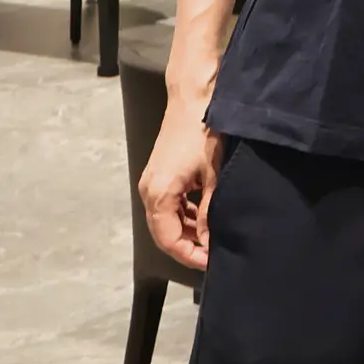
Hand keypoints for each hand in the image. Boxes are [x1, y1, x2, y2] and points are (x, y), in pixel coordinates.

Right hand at [137, 91, 223, 271]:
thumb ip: (210, 211)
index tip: (210, 262)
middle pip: (165, 232)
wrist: (193, 100)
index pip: (168, 240)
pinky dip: (185, 214)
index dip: (189, 255)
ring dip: (188, 230)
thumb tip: (210, 240)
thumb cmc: (203, 133)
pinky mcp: (160, 175)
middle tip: (213, 253)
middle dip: (188, 246)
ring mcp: (152, 183)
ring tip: (213, 236)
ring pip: (167, 219)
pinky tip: (206, 215)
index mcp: (159, 194)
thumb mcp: (213, 177)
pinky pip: (169, 204)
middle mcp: (149, 191)